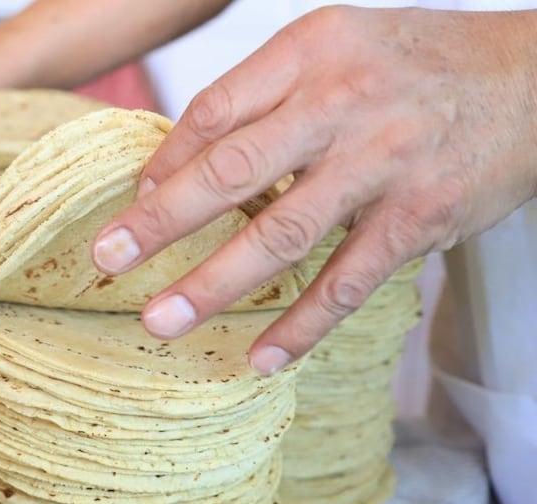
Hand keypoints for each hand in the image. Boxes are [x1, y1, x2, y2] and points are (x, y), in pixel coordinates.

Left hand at [91, 6, 536, 374]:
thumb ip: (263, 97)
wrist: (535, 78)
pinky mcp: (420, 216)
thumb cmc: (416, 66)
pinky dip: (301, 326)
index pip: (214, 111)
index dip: (164, 164)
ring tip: (160, 322)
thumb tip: (175, 166)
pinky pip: (347, 282)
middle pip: (232, 170)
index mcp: (311, 51)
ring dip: (215, 285)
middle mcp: (342, 102)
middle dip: (161, 222)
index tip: (132, 206)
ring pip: (282, 234)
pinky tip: (261, 356)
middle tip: (107, 261)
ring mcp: (383, 162)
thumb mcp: (336, 49)